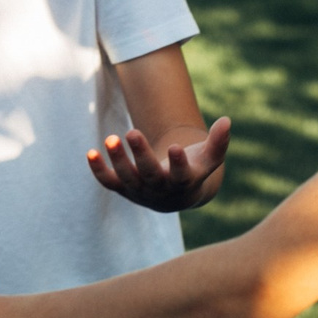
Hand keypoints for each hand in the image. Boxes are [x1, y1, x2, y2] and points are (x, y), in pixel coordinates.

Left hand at [88, 118, 230, 212]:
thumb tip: (227, 120)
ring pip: (126, 177)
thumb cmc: (194, 169)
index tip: (176, 148)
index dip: (178, 163)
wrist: (175, 196)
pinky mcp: (124, 188)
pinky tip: (90, 152)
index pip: (180, 175)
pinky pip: (109, 182)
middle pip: (149, 174)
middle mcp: (160, 189)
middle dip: (140, 155)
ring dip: (117, 159)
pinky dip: (98, 170)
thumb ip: (218, 142)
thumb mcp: (209, 158)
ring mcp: (140, 190)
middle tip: (132, 132)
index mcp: (182, 182)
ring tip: (110, 137)